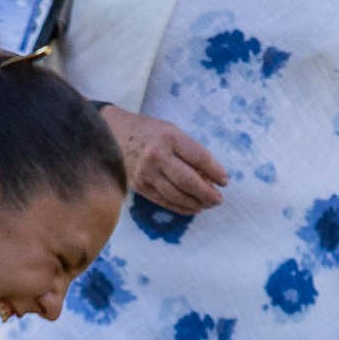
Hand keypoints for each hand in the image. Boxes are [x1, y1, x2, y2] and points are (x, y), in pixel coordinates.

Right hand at [99, 106, 226, 213]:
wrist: (113, 133)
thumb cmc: (149, 132)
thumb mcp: (172, 132)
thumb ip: (190, 152)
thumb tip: (210, 178)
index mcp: (169, 137)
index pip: (199, 158)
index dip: (215, 172)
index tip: (225, 181)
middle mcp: (156, 156)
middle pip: (189, 181)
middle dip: (208, 193)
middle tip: (219, 199)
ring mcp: (145, 173)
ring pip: (177, 195)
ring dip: (197, 203)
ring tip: (208, 204)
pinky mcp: (139, 186)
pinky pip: (164, 201)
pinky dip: (181, 207)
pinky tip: (192, 208)